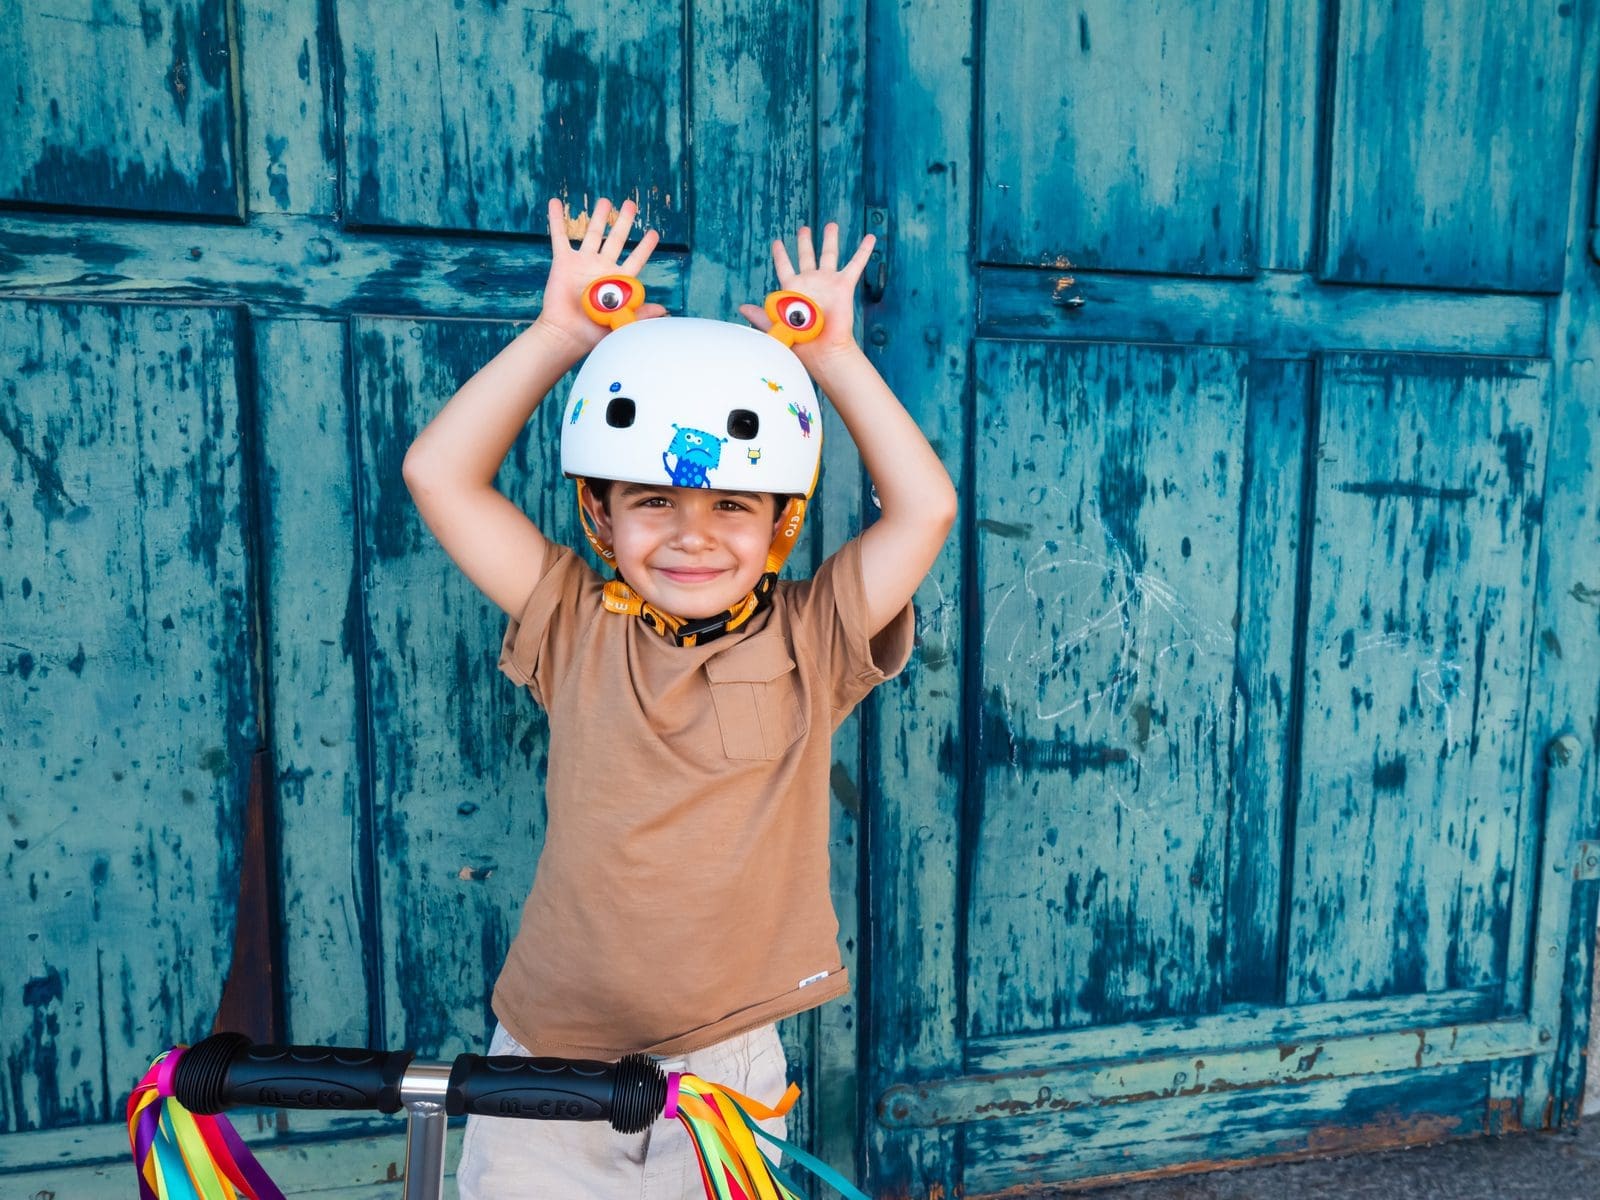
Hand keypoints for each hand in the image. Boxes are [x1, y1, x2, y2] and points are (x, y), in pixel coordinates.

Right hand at [536, 196, 666, 354]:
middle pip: (616, 239)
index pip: (636, 259)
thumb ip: (641, 312)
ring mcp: (583, 263)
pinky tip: (556, 203)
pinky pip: (560, 237)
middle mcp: (601, 268)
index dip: (644, 247)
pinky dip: (557, 219)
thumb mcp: (621, 321)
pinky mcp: (563, 262)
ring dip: (598, 217)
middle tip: (630, 204)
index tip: (653, 233)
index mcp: (617, 280)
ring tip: (604, 201)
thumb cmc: (592, 332)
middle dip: (623, 222)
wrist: (566, 334)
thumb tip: (663, 310)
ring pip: (592, 234)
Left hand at [739, 223, 874, 366]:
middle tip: (804, 229)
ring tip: (831, 225)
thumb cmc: (800, 342)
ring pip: (829, 254)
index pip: (784, 267)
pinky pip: (855, 264)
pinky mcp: (843, 286)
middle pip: (806, 256)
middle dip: (805, 242)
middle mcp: (810, 283)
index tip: (776, 242)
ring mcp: (827, 283)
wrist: (823, 350)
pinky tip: (870, 237)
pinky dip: (863, 251)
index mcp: (792, 289)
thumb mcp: (776, 325)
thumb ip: (761, 314)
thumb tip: (742, 307)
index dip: (780, 254)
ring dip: (830, 239)